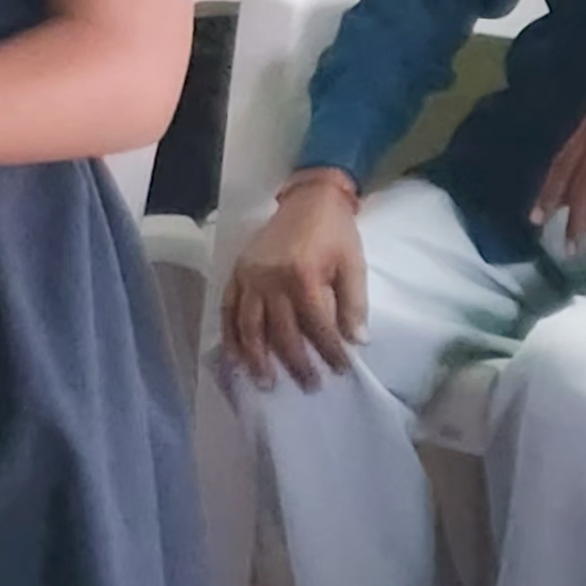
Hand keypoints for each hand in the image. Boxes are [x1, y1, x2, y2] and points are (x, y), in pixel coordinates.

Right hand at [223, 173, 369, 389]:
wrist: (309, 198)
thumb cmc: (335, 232)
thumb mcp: (354, 264)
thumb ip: (354, 304)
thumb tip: (357, 341)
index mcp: (302, 276)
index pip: (316, 325)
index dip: (330, 351)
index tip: (341, 371)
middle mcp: (270, 279)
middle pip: (280, 332)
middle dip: (296, 363)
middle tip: (309, 386)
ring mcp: (249, 277)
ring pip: (249, 326)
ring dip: (257, 358)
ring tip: (266, 383)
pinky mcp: (237, 273)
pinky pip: (228, 310)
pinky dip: (231, 336)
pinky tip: (237, 357)